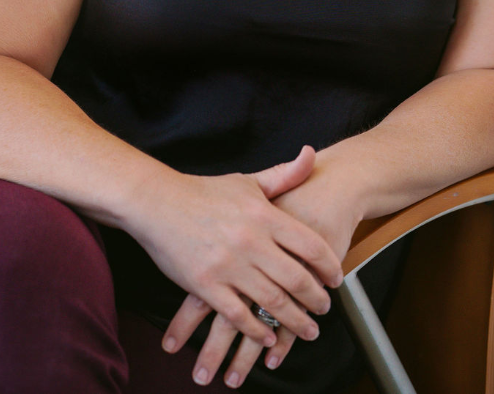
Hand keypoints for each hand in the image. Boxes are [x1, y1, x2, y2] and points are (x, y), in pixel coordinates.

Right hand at [163, 147, 359, 387]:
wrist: (157, 203)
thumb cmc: (204, 192)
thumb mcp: (247, 180)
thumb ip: (283, 174)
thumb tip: (311, 156)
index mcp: (264, 214)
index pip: (310, 245)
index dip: (329, 265)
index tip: (337, 279)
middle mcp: (251, 241)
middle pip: (297, 278)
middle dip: (317, 299)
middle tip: (325, 309)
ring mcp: (228, 266)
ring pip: (272, 301)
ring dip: (295, 321)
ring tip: (308, 330)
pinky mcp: (206, 285)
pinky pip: (238, 315)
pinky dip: (257, 330)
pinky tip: (269, 337)